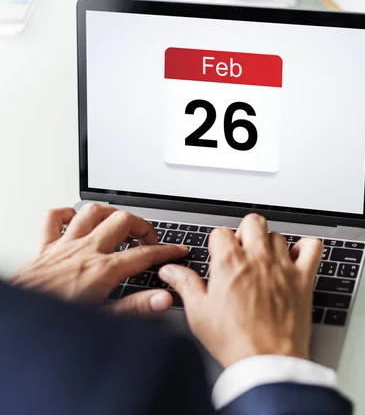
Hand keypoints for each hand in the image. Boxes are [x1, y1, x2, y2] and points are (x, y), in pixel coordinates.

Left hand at [10, 205, 188, 315]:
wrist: (21, 315)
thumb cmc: (56, 319)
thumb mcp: (104, 319)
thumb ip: (137, 308)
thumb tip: (163, 299)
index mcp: (103, 270)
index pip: (144, 254)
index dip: (167, 251)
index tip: (177, 250)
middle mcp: (86, 251)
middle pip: (122, 222)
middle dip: (142, 226)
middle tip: (149, 239)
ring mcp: (64, 245)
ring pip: (92, 212)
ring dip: (110, 213)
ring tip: (120, 222)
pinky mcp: (45, 246)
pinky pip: (54, 218)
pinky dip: (67, 214)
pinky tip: (77, 220)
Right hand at [159, 214, 322, 367]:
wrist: (266, 361)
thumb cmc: (234, 341)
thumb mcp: (199, 313)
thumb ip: (186, 285)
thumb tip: (171, 271)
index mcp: (229, 264)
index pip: (221, 232)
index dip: (218, 243)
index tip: (219, 255)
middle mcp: (257, 259)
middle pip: (253, 222)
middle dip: (245, 232)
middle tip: (242, 253)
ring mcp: (282, 267)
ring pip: (278, 235)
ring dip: (270, 244)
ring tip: (265, 262)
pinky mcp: (303, 278)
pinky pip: (312, 247)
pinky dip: (306, 247)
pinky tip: (296, 257)